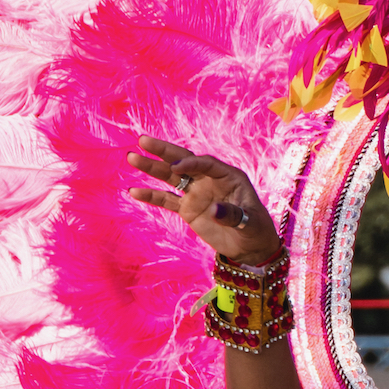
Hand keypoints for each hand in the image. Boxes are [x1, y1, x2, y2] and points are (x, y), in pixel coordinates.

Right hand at [126, 136, 281, 265]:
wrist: (250, 248)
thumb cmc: (256, 230)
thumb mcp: (250, 223)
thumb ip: (232, 215)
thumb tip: (214, 209)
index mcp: (229, 176)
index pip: (207, 164)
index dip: (191, 163)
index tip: (176, 167)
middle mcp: (210, 180)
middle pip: (184, 161)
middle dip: (164, 151)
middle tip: (143, 140)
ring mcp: (196, 193)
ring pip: (171, 177)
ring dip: (152, 168)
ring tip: (132, 158)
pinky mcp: (188, 209)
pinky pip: (167, 200)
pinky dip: (151, 195)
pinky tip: (133, 191)